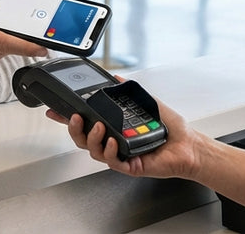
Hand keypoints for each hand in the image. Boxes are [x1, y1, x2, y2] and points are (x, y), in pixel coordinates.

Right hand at [47, 95, 200, 180]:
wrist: (189, 146)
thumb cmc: (171, 129)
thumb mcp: (148, 102)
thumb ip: (130, 91)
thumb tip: (116, 78)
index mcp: (115, 126)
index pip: (87, 121)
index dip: (68, 117)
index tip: (55, 110)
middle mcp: (114, 141)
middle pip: (83, 139)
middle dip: (74, 128)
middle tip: (77, 117)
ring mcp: (121, 155)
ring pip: (95, 151)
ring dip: (93, 138)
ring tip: (99, 126)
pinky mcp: (130, 166)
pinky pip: (114, 162)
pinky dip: (111, 151)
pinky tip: (115, 142)